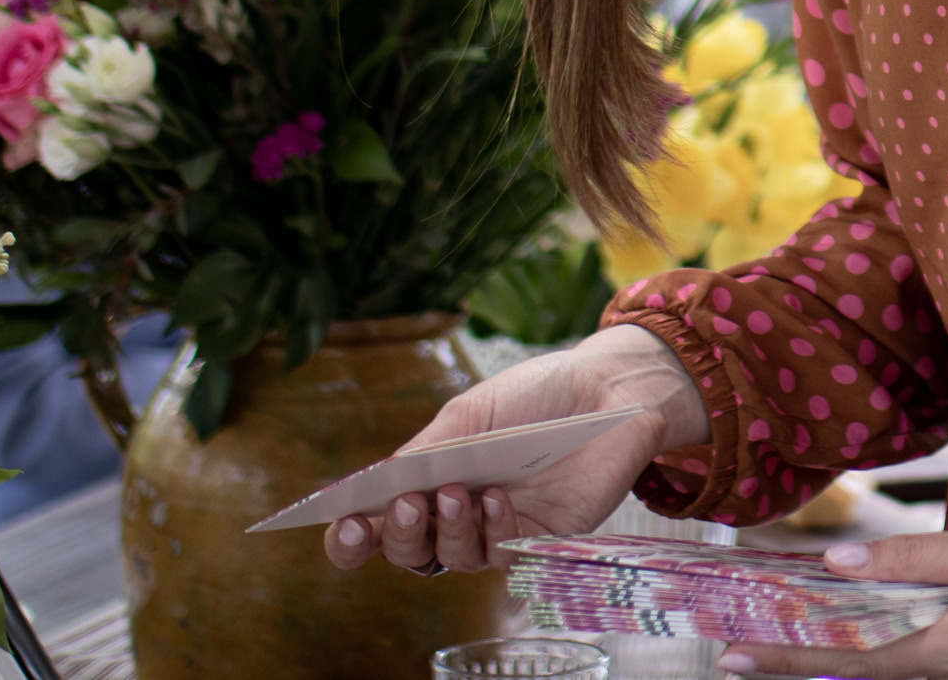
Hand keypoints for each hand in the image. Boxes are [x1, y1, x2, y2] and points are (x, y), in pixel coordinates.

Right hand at [323, 323, 707, 577]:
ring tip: (457, 493)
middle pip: (411, 552)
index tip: (341, 528)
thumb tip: (379, 483)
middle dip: (400, 536)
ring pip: (454, 558)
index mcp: (433, 479)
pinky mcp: (540, 542)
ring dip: (448, 531)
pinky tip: (496, 500)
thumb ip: (428, 450)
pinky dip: (494, 530)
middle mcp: (460, 514)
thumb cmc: (536, 395)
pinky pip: (505, 555)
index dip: (355, 536)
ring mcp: (498, 531)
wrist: (606, 389)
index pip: (381, 523)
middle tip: (407, 504)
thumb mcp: (473, 412)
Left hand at [717, 505, 947, 679]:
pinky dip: (893, 648)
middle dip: (804, 662)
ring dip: (845, 655)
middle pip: (870, 674)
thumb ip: (921, 556)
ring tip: (786, 634)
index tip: (736, 654)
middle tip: (738, 652)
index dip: (792, 657)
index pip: (858, 659)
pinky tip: (871, 622)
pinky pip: (934, 665)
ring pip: (900, 671)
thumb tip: (846, 560)